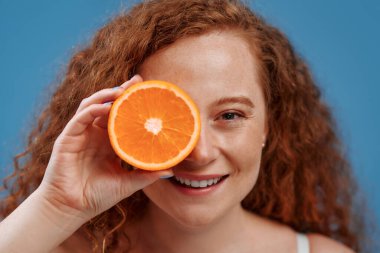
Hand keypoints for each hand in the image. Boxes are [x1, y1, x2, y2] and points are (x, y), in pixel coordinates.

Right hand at [38, 75, 171, 219]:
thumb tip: (171, 170)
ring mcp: (82, 134)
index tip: (148, 92)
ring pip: (93, 105)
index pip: (121, 117)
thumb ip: (146, 175)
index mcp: (108, 143)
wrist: (71, 209)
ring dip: (107, 95)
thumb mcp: (127, 183)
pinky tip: (106, 106)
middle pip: (108, 106)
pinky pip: (81, 117)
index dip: (132, 104)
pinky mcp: (68, 137)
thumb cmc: (98, 196)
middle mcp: (95, 135)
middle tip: (138, 81)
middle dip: (122, 92)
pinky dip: (93, 109)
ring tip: (123, 90)